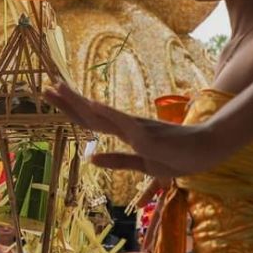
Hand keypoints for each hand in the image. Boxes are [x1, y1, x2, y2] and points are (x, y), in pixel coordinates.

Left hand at [44, 83, 222, 178]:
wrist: (207, 150)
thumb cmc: (179, 157)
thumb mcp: (143, 165)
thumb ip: (118, 161)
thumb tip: (91, 158)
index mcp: (124, 131)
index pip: (91, 119)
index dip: (71, 109)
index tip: (54, 96)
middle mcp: (125, 125)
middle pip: (89, 112)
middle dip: (66, 100)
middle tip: (45, 87)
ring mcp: (134, 127)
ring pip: (99, 113)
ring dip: (77, 101)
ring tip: (57, 88)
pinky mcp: (145, 133)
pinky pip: (122, 122)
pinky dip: (106, 113)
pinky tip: (90, 104)